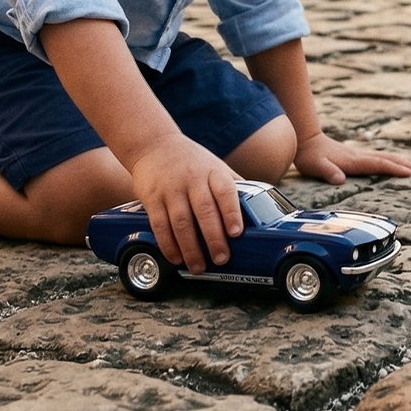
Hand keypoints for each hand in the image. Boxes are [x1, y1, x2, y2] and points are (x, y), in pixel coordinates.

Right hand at [129, 135, 242, 273]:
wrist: (154, 144)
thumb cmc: (192, 161)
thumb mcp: (216, 165)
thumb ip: (232, 185)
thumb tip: (258, 207)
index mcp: (213, 172)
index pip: (225, 191)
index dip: (232, 212)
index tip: (236, 232)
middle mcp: (193, 179)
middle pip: (205, 211)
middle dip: (214, 238)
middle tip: (221, 258)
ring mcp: (171, 189)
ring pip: (182, 222)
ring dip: (191, 248)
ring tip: (198, 267)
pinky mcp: (152, 198)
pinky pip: (160, 225)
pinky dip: (168, 245)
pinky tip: (176, 258)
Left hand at [294, 131, 410, 184]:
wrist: (306, 140)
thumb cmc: (310, 157)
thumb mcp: (315, 166)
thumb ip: (328, 172)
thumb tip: (340, 179)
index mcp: (352, 161)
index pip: (377, 164)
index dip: (393, 168)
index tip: (408, 172)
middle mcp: (358, 156)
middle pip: (385, 158)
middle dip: (403, 164)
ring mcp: (358, 154)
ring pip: (383, 157)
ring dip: (400, 161)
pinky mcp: (355, 156)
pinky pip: (378, 158)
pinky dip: (390, 161)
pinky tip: (393, 164)